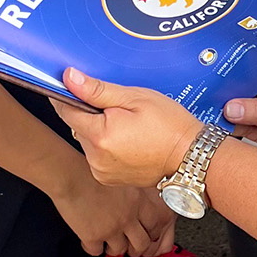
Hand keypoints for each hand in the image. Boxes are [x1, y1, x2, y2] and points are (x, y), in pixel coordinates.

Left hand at [52, 68, 206, 188]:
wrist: (189, 156)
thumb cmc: (168, 125)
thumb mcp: (135, 98)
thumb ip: (98, 90)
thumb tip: (70, 78)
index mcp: (101, 135)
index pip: (66, 110)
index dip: (68, 96)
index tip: (74, 88)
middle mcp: (96, 158)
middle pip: (78, 126)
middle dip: (91, 114)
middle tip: (118, 107)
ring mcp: (101, 171)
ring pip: (87, 141)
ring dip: (98, 130)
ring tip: (127, 125)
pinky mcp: (108, 178)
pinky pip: (97, 155)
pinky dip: (106, 146)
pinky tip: (127, 140)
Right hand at [53, 166, 173, 256]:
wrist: (70, 177)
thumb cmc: (92, 173)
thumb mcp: (122, 180)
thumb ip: (132, 195)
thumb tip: (136, 205)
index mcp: (137, 201)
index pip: (155, 225)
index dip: (150, 232)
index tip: (145, 233)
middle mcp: (127, 217)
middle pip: (141, 244)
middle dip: (135, 248)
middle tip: (128, 245)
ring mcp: (111, 229)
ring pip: (120, 251)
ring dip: (114, 248)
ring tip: (108, 242)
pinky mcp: (92, 236)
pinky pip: (96, 252)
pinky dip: (93, 248)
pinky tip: (90, 240)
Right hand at [223, 78, 256, 148]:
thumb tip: (231, 108)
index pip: (237, 76)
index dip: (223, 89)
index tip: (216, 104)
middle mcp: (254, 83)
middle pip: (227, 93)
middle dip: (228, 112)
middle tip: (245, 125)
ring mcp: (249, 98)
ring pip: (227, 110)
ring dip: (239, 126)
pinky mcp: (246, 112)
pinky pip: (233, 122)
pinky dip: (243, 132)